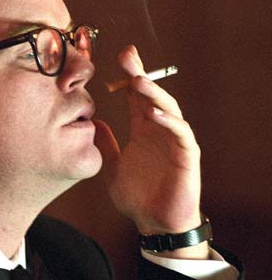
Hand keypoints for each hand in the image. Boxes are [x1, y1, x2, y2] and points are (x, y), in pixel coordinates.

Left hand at [94, 45, 201, 235]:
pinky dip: (169, 122)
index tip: (120, 56)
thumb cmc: (137, 197)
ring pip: (169, 109)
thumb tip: (93, 122)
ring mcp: (174, 141)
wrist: (155, 223)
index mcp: (143, 130)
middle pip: (152, 96)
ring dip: (154, 95)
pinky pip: (180, 134)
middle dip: (140, 75)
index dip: (130, 76)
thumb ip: (106, 145)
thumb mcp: (113, 167)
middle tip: (127, 57)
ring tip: (138, 81)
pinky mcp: (187, 156)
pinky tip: (154, 114)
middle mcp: (160, 130)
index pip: (137, 97)